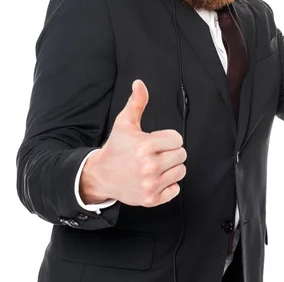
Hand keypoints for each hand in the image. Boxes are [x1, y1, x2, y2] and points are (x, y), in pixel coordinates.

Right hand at [80, 79, 186, 207]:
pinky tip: (155, 178)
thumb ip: (137, 102)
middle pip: (181, 155)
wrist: (101, 175)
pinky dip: (168, 185)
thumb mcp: (125, 122)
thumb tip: (139, 84)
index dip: (168, 138)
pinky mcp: (151, 199)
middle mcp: (149, 167)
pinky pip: (175, 190)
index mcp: (145, 146)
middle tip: (156, 153)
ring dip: (171, 167)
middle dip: (171, 152)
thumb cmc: (116, 148)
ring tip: (156, 165)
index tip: (156, 141)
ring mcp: (150, 185)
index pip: (177, 139)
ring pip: (181, 171)